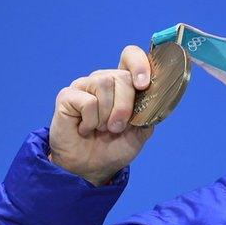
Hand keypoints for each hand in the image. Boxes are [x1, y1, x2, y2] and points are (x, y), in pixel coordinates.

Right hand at [49, 45, 153, 185]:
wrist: (91, 168)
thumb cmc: (114, 147)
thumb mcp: (141, 132)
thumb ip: (150, 112)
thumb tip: (158, 98)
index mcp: (123, 84)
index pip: (131, 56)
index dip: (140, 64)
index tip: (144, 85)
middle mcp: (103, 79)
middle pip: (122, 76)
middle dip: (125, 106)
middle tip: (117, 127)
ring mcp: (84, 85)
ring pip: (104, 84)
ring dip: (108, 115)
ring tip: (101, 129)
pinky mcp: (67, 96)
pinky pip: (88, 101)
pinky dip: (91, 121)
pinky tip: (85, 129)